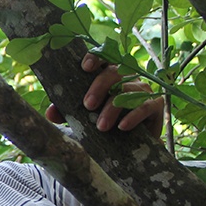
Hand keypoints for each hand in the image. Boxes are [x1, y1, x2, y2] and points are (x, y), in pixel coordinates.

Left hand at [46, 53, 164, 137]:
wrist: (127, 148)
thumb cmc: (102, 125)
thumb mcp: (81, 118)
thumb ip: (66, 112)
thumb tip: (50, 113)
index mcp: (107, 74)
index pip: (102, 58)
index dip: (95, 58)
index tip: (84, 67)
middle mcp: (126, 77)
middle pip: (114, 72)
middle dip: (99, 87)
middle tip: (87, 105)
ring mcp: (142, 90)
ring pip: (128, 91)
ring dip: (112, 108)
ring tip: (101, 126)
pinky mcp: (155, 105)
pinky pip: (146, 106)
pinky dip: (133, 115)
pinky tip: (122, 126)